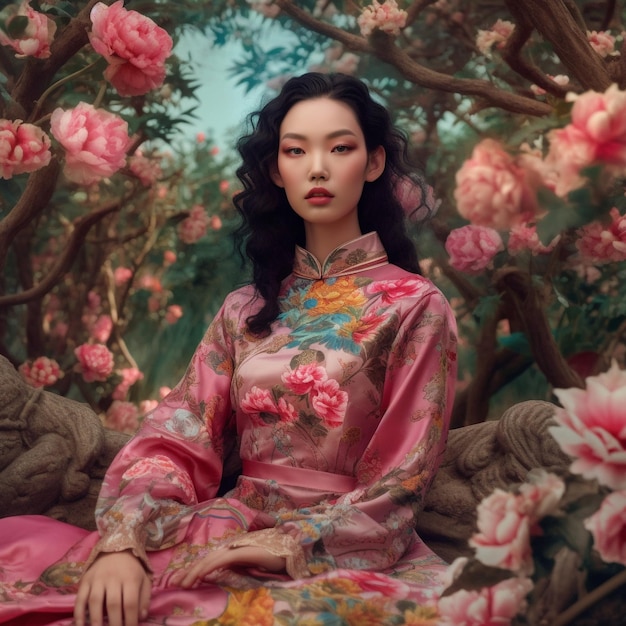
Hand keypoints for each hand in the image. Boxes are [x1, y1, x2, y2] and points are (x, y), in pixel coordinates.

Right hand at [74, 550, 151, 625]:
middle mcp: (113, 578)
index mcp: (130, 578)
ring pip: (95, 601)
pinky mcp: (85, 580)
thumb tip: (141, 617)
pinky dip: (78, 613)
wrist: (117, 549)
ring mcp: (97, 579)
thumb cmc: (132, 569)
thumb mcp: (144, 579)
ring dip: (95, 621)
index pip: (130, 603)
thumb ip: (144, 598)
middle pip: (112, 604)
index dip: (130, 620)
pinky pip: (80, 598)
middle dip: (114, 624)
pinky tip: (80, 625)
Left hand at [170, 545, 285, 587]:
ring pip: (210, 560)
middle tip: (176, 583)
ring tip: (183, 583)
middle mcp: (232, 548)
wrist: (288, 551)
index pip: (211, 560)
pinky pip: (221, 561)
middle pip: (207, 560)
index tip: (185, 580)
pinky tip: (200, 575)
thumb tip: (228, 572)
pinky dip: (209, 567)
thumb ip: (240, 566)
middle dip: (190, 571)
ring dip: (195, 572)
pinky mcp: (241, 552)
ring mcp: (236, 549)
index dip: (197, 569)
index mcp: (233, 552)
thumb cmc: (273, 558)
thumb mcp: (252, 565)